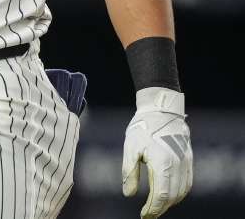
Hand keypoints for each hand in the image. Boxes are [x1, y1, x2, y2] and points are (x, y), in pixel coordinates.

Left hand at [123, 87, 192, 217]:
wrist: (161, 110)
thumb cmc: (142, 128)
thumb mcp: (130, 148)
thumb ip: (129, 172)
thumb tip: (128, 194)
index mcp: (163, 163)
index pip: (161, 194)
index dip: (153, 208)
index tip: (144, 215)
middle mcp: (178, 165)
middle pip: (173, 196)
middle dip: (161, 208)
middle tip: (148, 213)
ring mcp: (186, 162)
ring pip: (182, 191)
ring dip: (171, 202)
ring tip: (157, 206)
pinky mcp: (189, 159)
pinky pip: (188, 182)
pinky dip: (180, 192)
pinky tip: (170, 195)